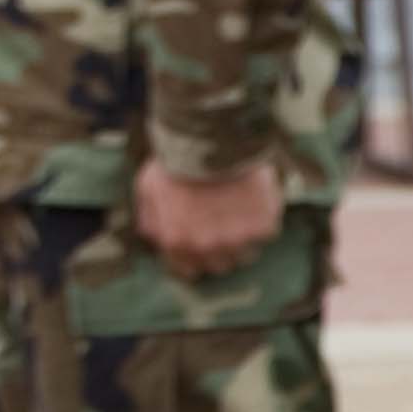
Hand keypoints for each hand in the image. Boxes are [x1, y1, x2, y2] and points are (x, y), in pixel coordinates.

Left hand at [134, 156, 280, 279]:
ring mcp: (238, 240)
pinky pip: (264, 233)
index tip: (196, 243)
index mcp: (177, 242)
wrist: (209, 139)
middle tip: (216, 222)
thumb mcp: (147, 189)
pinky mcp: (264, 227)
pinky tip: (249, 198)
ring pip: (244, 254)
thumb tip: (155, 240)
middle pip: (218, 266)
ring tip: (233, 209)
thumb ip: (151, 221)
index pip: (186, 272)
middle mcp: (208, 248)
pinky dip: (260, 219)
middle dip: (216, 249)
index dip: (190, 257)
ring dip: (239, 238)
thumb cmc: (175, 162)